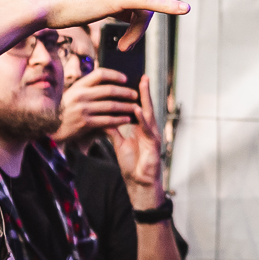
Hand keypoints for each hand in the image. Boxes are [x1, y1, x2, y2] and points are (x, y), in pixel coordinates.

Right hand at [24, 0, 202, 46]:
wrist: (40, 1)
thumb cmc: (64, 0)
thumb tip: (135, 13)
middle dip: (143, 25)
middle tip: (128, 44)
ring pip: (145, 12)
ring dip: (136, 34)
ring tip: (123, 46)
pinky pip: (147, 4)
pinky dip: (168, 7)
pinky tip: (184, 10)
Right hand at [56, 67, 139, 141]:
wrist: (51, 128)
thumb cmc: (66, 110)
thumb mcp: (74, 94)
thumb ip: (89, 88)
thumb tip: (111, 83)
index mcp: (79, 85)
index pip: (100, 74)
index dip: (115, 75)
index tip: (125, 78)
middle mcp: (81, 95)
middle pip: (109, 90)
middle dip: (125, 92)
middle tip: (136, 95)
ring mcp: (83, 109)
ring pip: (111, 106)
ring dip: (126, 106)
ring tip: (136, 107)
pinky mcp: (85, 123)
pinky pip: (107, 120)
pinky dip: (119, 120)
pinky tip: (127, 119)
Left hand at [106, 74, 163, 207]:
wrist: (139, 183)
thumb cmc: (132, 164)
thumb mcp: (119, 144)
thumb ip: (113, 130)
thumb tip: (104, 117)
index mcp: (141, 128)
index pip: (138, 108)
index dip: (136, 95)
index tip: (132, 80)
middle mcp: (149, 129)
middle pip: (146, 107)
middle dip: (144, 92)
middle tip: (142, 76)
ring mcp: (152, 136)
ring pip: (149, 114)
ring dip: (145, 100)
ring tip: (141, 86)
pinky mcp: (153, 145)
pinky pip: (147, 130)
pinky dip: (142, 119)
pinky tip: (137, 110)